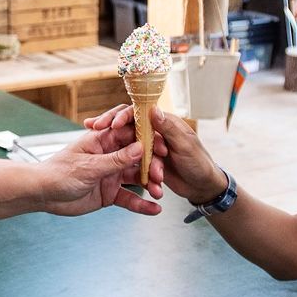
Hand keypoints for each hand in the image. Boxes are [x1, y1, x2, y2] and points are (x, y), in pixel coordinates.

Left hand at [37, 118, 162, 216]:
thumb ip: (116, 159)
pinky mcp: (110, 193)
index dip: (148, 139)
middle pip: (138, 157)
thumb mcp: (90, 166)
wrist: (43, 194)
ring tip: (159, 194)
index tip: (162, 146)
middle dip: (152, 166)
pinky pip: (129, 198)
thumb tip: (140, 148)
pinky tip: (154, 209)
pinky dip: (141, 204)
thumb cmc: (59, 172)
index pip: (130, 134)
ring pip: (137, 178)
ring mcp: (111, 175)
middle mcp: (111, 156)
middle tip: (160, 176)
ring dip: (150, 185)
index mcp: (103, 141)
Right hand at [86, 104, 225, 203]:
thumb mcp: (184, 146)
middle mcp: (155, 133)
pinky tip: (116, 170)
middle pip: (128, 127)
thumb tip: (152, 109)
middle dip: (110, 129)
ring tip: (120, 161)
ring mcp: (150, 149)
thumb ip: (168, 128)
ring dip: (122, 156)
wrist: (204, 187)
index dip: (123, 116)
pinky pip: (134, 164)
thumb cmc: (199, 163)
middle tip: (92, 128)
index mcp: (165, 123)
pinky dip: (129, 170)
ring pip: (129, 149)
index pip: (138, 113)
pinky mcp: (148, 164)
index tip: (111, 124)